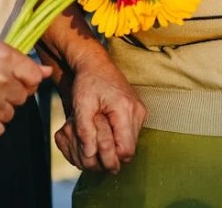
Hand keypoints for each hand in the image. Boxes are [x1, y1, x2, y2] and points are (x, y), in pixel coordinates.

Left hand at [65, 58, 146, 172]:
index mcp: (125, 109)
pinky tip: (105, 128)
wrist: (97, 64)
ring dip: (115, 145)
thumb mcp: (81, 104)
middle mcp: (138, 112)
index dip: (110, 157)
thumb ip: (84, 130)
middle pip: (129, 149)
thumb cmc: (87, 82)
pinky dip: (118, 137)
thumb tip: (89, 154)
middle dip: (111, 153)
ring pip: (131, 143)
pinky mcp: (138, 112)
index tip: (94, 152)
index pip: (126, 150)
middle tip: (93, 144)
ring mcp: (140, 112)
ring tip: (98, 133)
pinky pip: (131, 135)